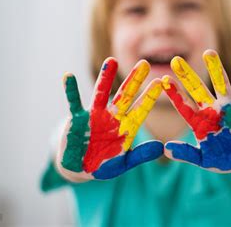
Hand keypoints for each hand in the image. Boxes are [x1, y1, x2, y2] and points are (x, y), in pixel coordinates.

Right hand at [56, 58, 162, 180]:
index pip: (141, 109)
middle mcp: (112, 117)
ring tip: (111, 60)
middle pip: (125, 95)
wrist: (79, 169)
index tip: (162, 81)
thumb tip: (161, 148)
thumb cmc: (104, 165)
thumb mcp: (124, 163)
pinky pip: (73, 102)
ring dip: (105, 77)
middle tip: (145, 63)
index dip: (150, 96)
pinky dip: (70, 90)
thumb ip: (141, 155)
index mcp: (126, 127)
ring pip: (101, 93)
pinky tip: (68, 76)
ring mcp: (94, 116)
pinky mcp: (77, 119)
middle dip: (134, 80)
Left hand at [162, 50, 230, 172]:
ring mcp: (230, 107)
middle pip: (199, 90)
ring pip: (222, 85)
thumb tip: (166, 149)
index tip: (163, 81)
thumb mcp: (203, 160)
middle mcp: (213, 110)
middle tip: (176, 60)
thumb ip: (187, 154)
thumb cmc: (224, 159)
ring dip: (216, 69)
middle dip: (188, 76)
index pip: (185, 106)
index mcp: (201, 122)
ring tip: (209, 53)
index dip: (175, 94)